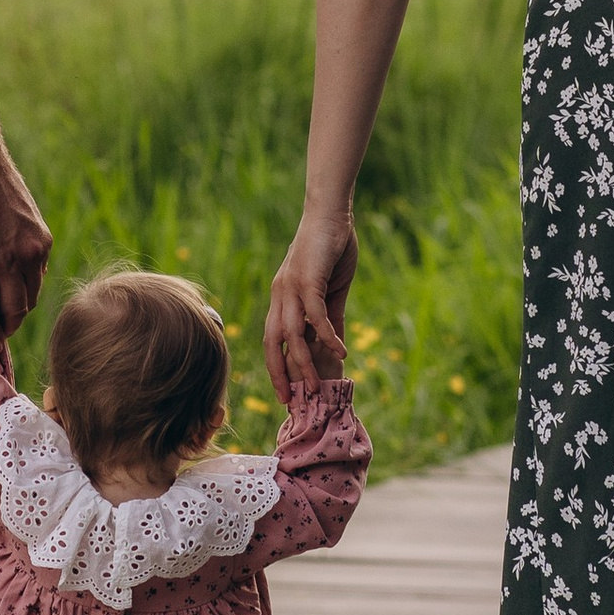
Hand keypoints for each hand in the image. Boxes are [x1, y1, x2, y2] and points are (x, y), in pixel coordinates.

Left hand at [267, 202, 355, 393]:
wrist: (330, 213)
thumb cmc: (330, 249)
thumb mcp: (330, 291)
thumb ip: (331, 318)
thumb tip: (336, 347)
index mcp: (281, 298)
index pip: (272, 340)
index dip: (276, 366)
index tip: (284, 392)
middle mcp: (279, 295)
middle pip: (272, 343)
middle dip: (279, 374)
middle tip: (292, 401)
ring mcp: (291, 288)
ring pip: (292, 335)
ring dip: (304, 363)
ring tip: (317, 387)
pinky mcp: (307, 280)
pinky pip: (315, 315)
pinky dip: (327, 336)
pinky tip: (341, 352)